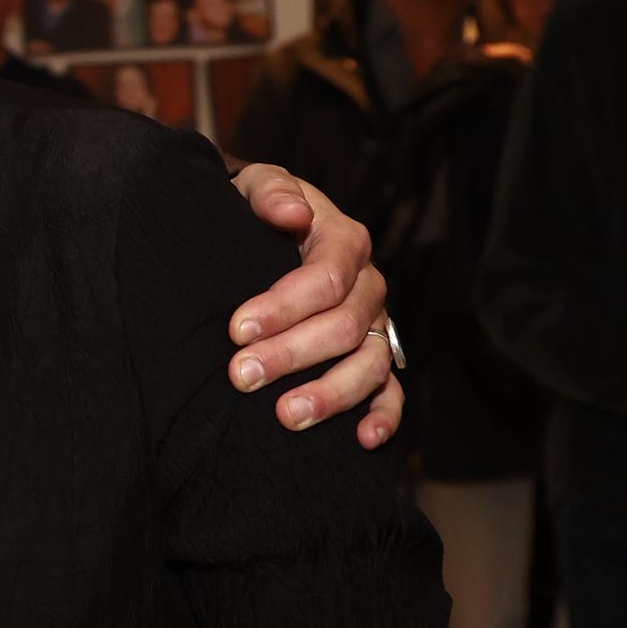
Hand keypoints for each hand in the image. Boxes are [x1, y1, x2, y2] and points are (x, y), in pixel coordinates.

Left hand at [226, 164, 400, 449]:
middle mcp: (368, 286)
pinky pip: (391, 392)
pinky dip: (384, 417)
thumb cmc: (255, 210)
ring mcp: (375, 325)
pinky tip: (363, 441)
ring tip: (285, 416)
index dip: (283, 306)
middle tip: (240, 376)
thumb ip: (270, 192)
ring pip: (368, 365)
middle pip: (343, 326)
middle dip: (290, 354)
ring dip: (330, 394)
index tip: (236, 328)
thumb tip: (292, 212)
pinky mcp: (373, 358)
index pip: (325, 277)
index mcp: (344, 241)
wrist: (258, 231)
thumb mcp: (255, 186)